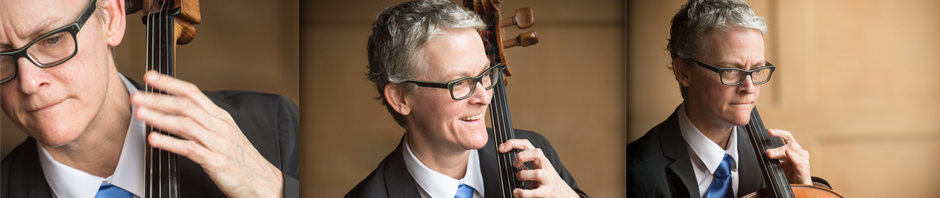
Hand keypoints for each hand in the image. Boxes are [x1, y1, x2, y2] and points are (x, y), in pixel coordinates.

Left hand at [130, 71, 283, 197]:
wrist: (262, 182)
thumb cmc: (242, 161)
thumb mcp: (223, 136)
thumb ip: (201, 124)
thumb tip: (175, 115)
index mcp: (220, 117)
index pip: (193, 93)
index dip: (170, 83)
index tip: (151, 77)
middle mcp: (219, 126)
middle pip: (186, 105)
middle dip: (158, 98)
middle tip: (137, 96)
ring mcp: (218, 143)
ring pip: (185, 124)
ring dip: (160, 117)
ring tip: (140, 114)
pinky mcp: (216, 161)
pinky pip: (189, 148)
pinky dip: (170, 143)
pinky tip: (154, 139)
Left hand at [498, 139, 578, 197]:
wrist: (564, 195)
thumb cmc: (548, 181)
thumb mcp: (538, 169)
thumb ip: (526, 164)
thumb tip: (510, 158)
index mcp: (540, 160)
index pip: (527, 144)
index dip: (513, 143)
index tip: (502, 148)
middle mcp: (546, 167)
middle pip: (537, 152)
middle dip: (521, 156)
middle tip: (514, 165)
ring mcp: (548, 180)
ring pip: (537, 173)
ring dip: (523, 175)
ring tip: (518, 179)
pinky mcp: (548, 193)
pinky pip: (535, 193)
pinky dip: (523, 193)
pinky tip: (517, 192)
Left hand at [765, 129, 811, 184]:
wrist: (800, 187)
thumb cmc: (790, 175)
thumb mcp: (779, 164)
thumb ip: (773, 157)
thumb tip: (760, 152)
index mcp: (794, 149)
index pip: (787, 136)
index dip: (779, 132)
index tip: (769, 131)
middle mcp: (800, 152)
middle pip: (789, 143)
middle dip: (777, 147)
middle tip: (767, 152)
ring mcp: (803, 159)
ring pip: (792, 149)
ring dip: (780, 151)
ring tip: (770, 154)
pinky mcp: (804, 168)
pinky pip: (799, 160)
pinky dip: (793, 156)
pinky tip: (788, 153)